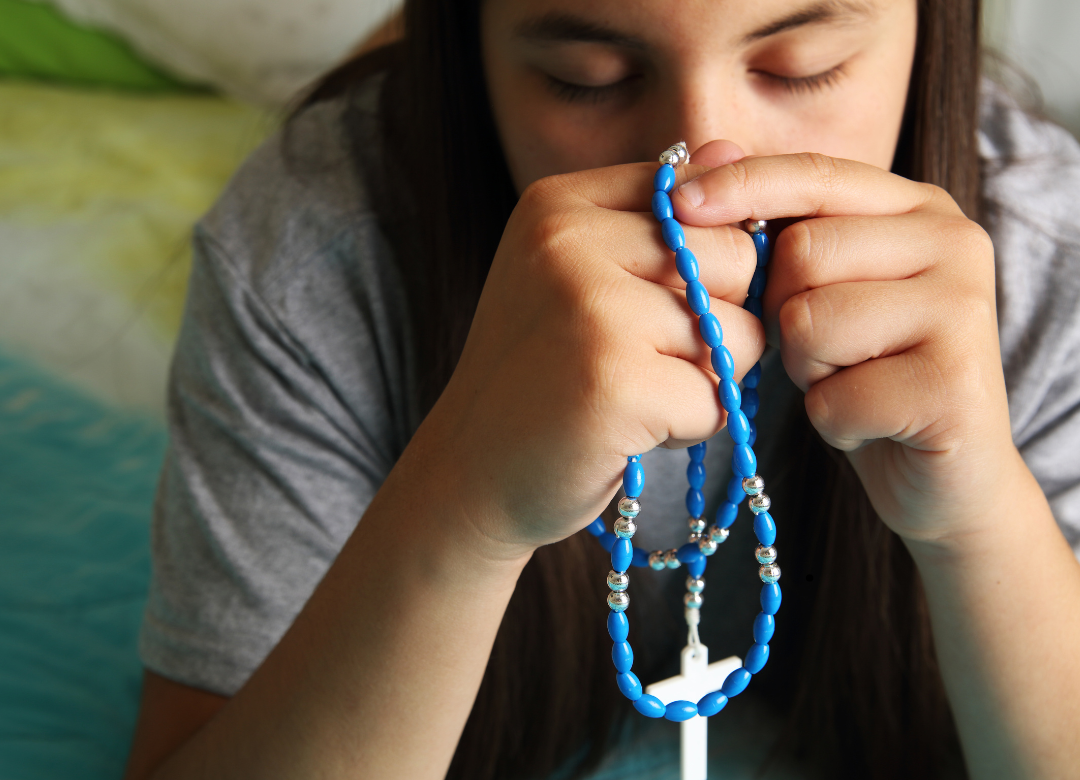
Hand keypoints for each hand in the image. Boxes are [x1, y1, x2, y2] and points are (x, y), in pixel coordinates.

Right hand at [415, 159, 764, 555]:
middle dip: (714, 321)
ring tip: (632, 393)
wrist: (469, 476)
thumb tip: (735, 145)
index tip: (647, 306)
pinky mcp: (613, 382)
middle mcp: (569, 242)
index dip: (703, 263)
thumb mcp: (580, 274)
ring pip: (739, 333)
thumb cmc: (538, 375)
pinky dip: (688, 428)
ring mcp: (590, 310)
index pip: (700, 197)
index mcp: (558, 204)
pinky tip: (627, 431)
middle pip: (735, 257)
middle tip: (642, 358)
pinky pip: (717, 398)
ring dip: (704, 380)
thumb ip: (655, 214)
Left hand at [674, 149, 1011, 545]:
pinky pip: (835, 395)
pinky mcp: (954, 384)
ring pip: (811, 321)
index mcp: (919, 208)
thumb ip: (779, 229)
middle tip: (821, 347)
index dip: (742, 184)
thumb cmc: (867, 373)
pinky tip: (869, 423)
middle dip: (784, 310)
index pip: (816, 173)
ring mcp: (964, 309)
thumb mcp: (821, 293)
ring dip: (808, 368)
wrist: (943, 474)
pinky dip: (833, 420)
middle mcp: (954, 241)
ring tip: (848, 381)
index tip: (676, 203)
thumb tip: (705, 148)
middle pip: (803, 251)